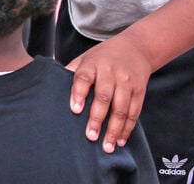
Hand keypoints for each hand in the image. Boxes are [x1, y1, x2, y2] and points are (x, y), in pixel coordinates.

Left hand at [66, 32, 151, 152]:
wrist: (136, 48)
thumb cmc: (104, 56)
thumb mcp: (85, 58)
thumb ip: (72, 71)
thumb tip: (54, 87)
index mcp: (93, 63)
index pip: (84, 78)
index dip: (79, 94)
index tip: (75, 110)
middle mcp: (111, 73)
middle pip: (104, 97)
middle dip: (97, 118)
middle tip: (90, 136)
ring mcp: (127, 83)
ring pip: (122, 108)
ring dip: (114, 129)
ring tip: (106, 145)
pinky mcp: (139, 92)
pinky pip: (134, 112)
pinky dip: (128, 128)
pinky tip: (120, 140)